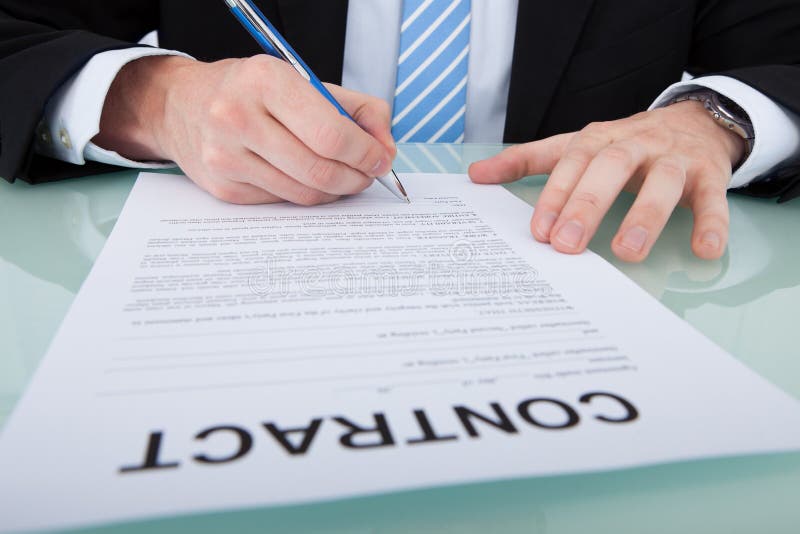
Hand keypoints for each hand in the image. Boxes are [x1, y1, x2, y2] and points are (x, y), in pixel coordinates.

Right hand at [94, 55, 395, 204]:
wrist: (181, 104)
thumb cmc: (252, 91)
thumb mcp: (303, 80)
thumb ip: (356, 109)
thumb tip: (386, 149)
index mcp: (265, 81)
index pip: (330, 133)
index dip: (365, 152)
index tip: (381, 158)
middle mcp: (238, 117)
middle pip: (319, 169)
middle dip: (356, 177)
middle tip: (367, 173)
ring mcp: (226, 157)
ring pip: (304, 193)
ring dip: (335, 190)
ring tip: (342, 176)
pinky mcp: (223, 188)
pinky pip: (283, 201)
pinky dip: (305, 194)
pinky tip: (305, 177)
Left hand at [469, 101, 744, 260]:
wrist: (696, 120)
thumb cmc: (626, 143)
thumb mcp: (576, 145)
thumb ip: (528, 160)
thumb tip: (475, 176)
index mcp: (600, 138)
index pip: (573, 162)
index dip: (555, 194)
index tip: (539, 231)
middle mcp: (637, 144)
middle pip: (612, 167)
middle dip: (589, 205)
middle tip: (568, 245)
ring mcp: (676, 158)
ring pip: (663, 182)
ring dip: (646, 216)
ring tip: (628, 252)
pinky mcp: (711, 175)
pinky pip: (715, 198)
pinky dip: (713, 223)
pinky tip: (704, 251)